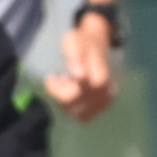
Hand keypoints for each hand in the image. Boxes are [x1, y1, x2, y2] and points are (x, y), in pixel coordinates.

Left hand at [44, 8, 121, 122]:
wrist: (97, 41)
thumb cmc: (83, 41)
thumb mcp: (75, 44)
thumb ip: (76, 59)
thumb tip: (78, 75)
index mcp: (101, 79)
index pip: (73, 95)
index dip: (57, 89)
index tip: (51, 77)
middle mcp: (106, 93)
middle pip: (74, 106)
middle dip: (60, 94)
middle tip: (55, 79)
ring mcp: (106, 100)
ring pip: (78, 114)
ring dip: (66, 103)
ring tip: (64, 84)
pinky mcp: (103, 104)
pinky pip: (85, 116)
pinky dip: (75, 108)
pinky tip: (71, 92)